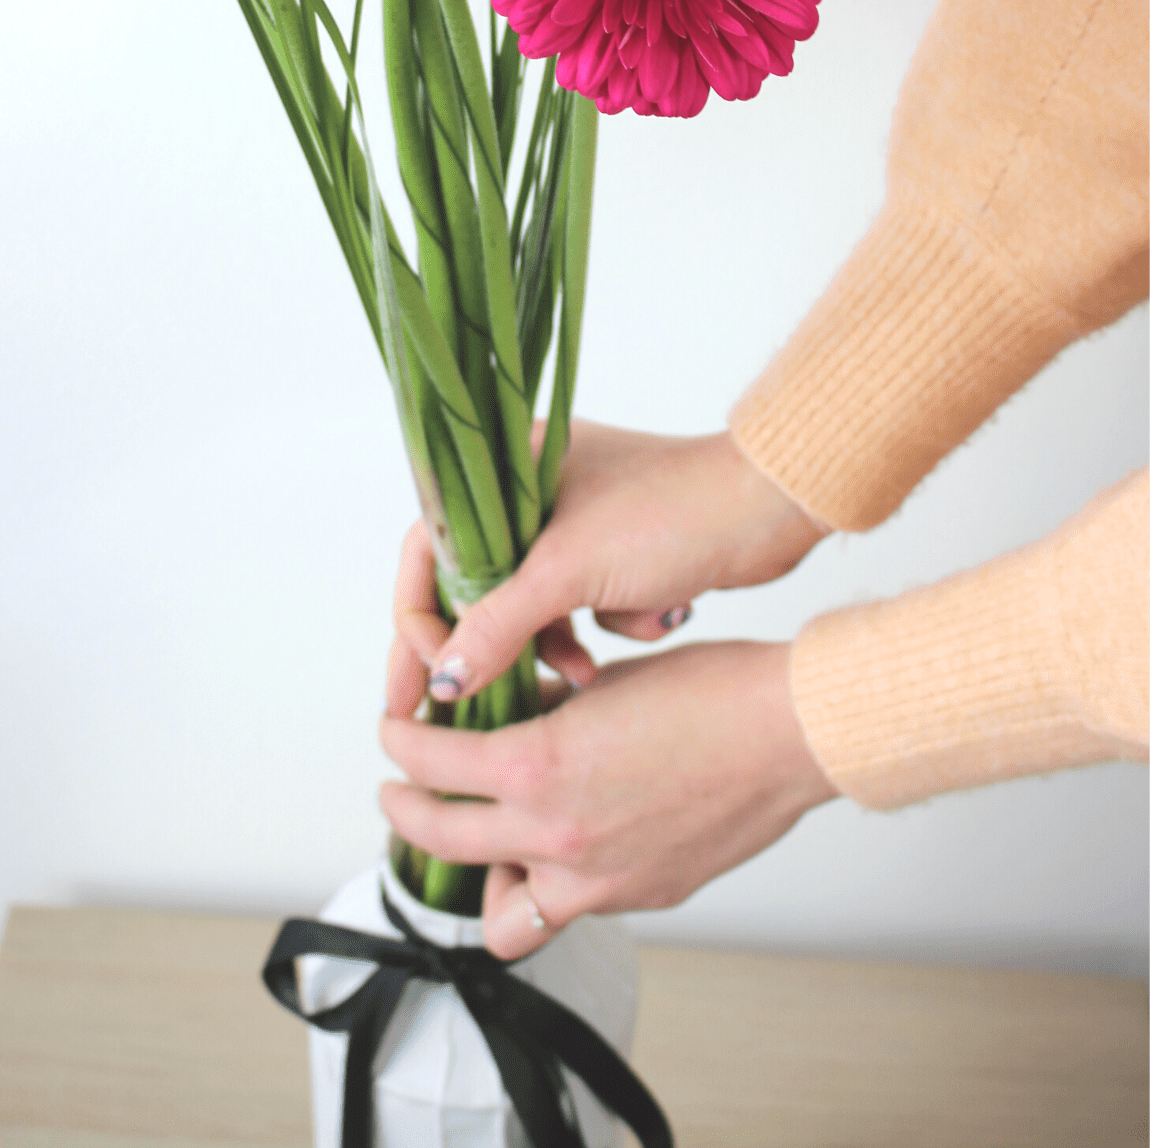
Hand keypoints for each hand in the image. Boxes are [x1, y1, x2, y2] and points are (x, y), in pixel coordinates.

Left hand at [381, 640, 838, 958]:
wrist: (786, 733)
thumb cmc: (708, 691)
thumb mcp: (601, 686)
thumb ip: (541, 712)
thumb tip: (505, 717)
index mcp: (538, 768)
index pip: (429, 764)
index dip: (399, 743)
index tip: (395, 732)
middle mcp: (557, 837)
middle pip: (441, 841)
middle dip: (406, 812)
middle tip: (400, 790)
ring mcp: (598, 880)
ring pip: (500, 911)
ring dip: (481, 874)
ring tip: (485, 837)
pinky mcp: (640, 898)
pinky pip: (568, 908)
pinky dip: (551, 883)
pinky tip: (566, 843)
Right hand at [386, 423, 825, 715]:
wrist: (768, 509)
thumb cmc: (671, 512)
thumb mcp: (568, 568)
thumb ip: (495, 623)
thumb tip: (441, 680)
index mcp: (503, 466)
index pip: (427, 548)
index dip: (413, 622)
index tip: (412, 689)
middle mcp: (527, 489)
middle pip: (471, 584)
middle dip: (479, 648)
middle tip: (451, 715)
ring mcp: (569, 522)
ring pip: (524, 605)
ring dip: (546, 647)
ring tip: (576, 677)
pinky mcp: (608, 555)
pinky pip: (571, 609)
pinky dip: (589, 635)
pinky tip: (618, 649)